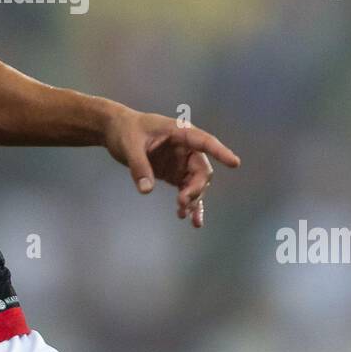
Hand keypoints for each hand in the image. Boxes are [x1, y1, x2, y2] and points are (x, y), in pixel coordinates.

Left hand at [103, 109, 240, 227]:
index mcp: (180, 132)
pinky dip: (190, 205)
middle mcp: (186, 148)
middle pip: (202, 170)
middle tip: (182, 202)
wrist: (116, 131)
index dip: (220, 152)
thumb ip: (139, 166)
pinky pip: (187, 191)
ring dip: (193, 199)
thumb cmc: (125, 130)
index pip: (205, 141)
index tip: (234, 163)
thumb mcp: (129, 146)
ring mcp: (181, 162)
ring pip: (197, 183)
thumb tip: (146, 190)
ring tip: (182, 214)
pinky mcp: (174, 174)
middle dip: (196, 188)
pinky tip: (192, 220)